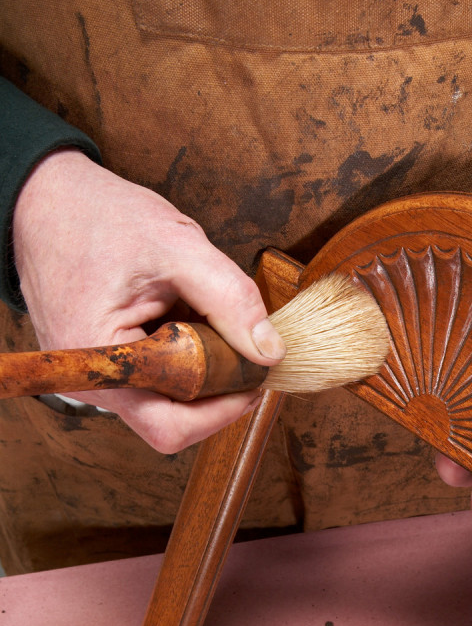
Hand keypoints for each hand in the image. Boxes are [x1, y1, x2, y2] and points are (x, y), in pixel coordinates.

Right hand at [12, 149, 284, 451]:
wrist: (48, 200)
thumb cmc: (97, 217)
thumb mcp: (176, 247)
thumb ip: (230, 298)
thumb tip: (270, 351)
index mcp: (100, 361)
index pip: (170, 425)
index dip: (221, 410)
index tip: (254, 377)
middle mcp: (93, 382)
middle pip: (173, 417)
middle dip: (214, 383)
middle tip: (235, 340)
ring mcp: (97, 377)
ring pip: (168, 397)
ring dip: (198, 365)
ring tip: (196, 312)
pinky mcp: (106, 366)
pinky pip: (155, 377)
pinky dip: (181, 353)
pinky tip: (180, 314)